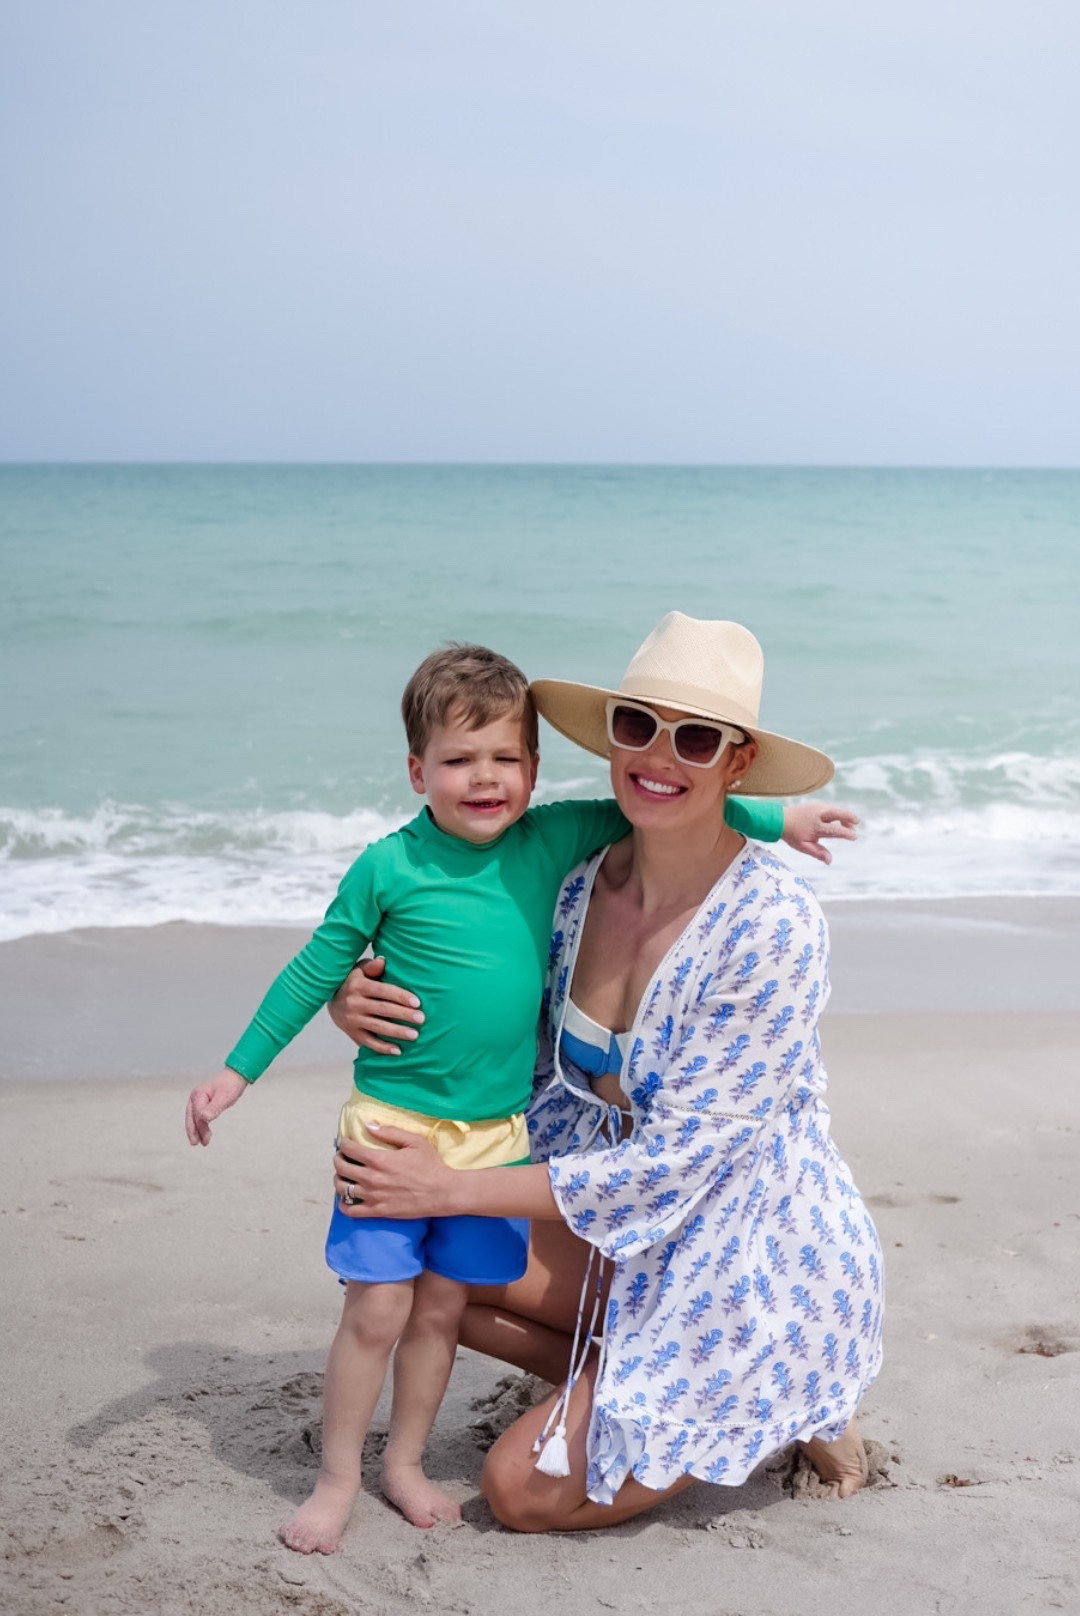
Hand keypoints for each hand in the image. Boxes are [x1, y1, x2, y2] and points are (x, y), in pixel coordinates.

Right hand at [185, 1067, 248, 1145]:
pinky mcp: (202, 1102)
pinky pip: (198, 1116)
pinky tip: (203, 1133)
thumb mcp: (224, 1098)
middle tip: (196, 1144)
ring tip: (201, 1142)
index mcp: (198, 1095)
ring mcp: (198, 1099)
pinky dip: (200, 1125)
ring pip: (193, 1118)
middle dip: (193, 1131)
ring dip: (196, 1130)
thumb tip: (203, 1119)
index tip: (207, 1137)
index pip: (197, 1114)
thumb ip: (213, 1108)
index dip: (201, 1127)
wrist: (236, 1076)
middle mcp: (195, 1097)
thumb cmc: (231, 1085)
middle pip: (191, 1117)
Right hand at [327, 955, 424, 1054]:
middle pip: (383, 1010)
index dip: (401, 996)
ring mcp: (352, 1019)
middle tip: (421, 1019)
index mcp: (359, 986)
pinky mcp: (351, 1032)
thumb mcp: (359, 969)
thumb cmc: (352, 980)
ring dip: (397, 1032)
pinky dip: (383, 1048)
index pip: (383, 991)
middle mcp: (354, 1003)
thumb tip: (383, 961)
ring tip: (415, 1035)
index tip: (417, 1002)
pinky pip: (368, 1042)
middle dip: (404, 1015)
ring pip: (378, 1027)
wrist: (327, 997)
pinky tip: (398, 1050)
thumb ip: (372, 966)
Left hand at [333, 1128, 456, 1218]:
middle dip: (338, 1160)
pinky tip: (347, 1199)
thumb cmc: (430, 1165)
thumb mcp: (414, 1142)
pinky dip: (344, 1205)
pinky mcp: (378, 1211)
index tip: (345, 1143)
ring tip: (343, 1177)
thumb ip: (390, 1132)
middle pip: (342, 1168)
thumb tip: (368, 1126)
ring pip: (342, 1189)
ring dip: (339, 1181)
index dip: (344, 1144)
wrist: (442, 1192)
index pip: (350, 1149)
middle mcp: (372, 1178)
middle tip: (341, 1157)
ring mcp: (373, 1196)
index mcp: (380, 1159)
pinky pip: (351, 1210)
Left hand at [782, 802, 859, 864]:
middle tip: (858, 822)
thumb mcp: (803, 846)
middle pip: (837, 813)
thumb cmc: (792, 835)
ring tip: (852, 823)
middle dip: (849, 817)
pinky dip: (838, 812)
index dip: (846, 833)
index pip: (835, 830)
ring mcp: (817, 808)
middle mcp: (818, 815)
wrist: (779, 819)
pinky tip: (841, 819)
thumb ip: (818, 853)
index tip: (854, 836)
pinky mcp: (816, 804)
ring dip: (845, 815)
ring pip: (835, 809)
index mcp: (815, 827)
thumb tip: (830, 861)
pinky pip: (830, 808)